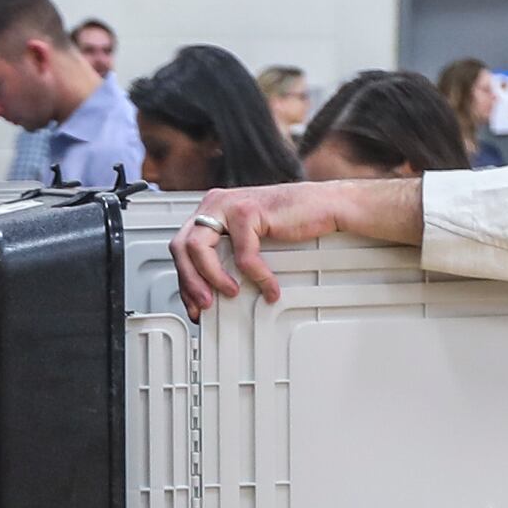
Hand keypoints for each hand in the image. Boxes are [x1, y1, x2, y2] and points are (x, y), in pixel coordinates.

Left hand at [172, 183, 353, 314]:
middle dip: (189, 281)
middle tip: (203, 304)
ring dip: (212, 278)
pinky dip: (257, 276)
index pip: (181, 246)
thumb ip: (228, 254)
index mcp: (211, 210)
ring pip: (199, 248)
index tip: (193, 303)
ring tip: (230, 293)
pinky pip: (243, 254)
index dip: (184, 279)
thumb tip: (212, 291)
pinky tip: (269, 288)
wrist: (327, 206)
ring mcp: (230, 204)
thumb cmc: (292, 224)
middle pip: (181, 246)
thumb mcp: (251, 241)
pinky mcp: (249, 211)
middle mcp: (215, 203)